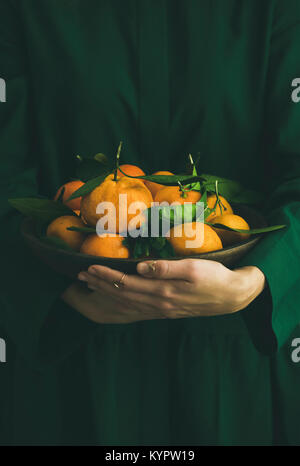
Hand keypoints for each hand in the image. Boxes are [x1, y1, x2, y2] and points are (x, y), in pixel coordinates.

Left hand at [73, 259, 265, 322]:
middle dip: (100, 285)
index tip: (90, 267)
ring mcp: (161, 310)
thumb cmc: (214, 277)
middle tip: (81, 275)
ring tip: (91, 285)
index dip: (106, 276)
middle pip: (122, 295)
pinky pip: (136, 309)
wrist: (232, 296)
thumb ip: (166, 268)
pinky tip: (115, 300)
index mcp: (162, 292)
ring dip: (107, 294)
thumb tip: (141, 266)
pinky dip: (120, 304)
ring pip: (127, 303)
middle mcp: (158, 304)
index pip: (126, 284)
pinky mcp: (166, 310)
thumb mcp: (193, 268)